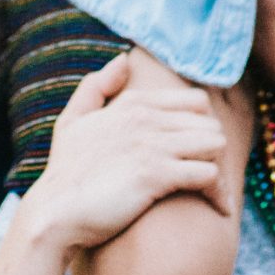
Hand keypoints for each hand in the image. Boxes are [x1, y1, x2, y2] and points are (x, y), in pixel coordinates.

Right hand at [14, 57, 228, 260]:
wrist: (54, 214)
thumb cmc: (65, 173)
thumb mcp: (72, 121)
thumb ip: (95, 87)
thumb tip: (123, 59)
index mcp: (132, 103)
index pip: (195, 102)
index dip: (204, 128)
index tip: (201, 153)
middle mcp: (145, 118)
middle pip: (209, 123)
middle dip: (214, 150)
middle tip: (211, 175)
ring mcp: (151, 145)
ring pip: (215, 144)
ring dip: (220, 168)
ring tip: (215, 191)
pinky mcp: (156, 175)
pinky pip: (208, 175)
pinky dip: (217, 191)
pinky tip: (216, 206)